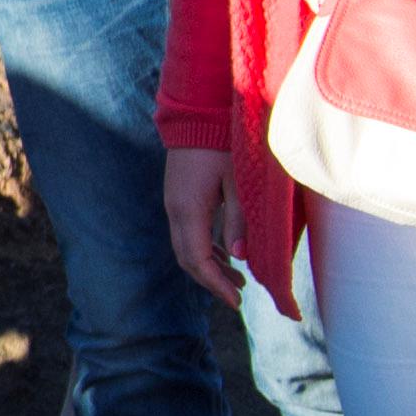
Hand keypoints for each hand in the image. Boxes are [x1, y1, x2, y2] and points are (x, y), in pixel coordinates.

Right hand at [164, 150, 241, 305]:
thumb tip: (240, 256)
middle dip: (212, 281)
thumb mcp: (239, 181)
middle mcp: (176, 210)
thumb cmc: (223, 143)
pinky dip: (205, 250)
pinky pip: (188, 233)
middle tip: (238, 297)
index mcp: (189, 210)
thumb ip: (239, 219)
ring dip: (209, 266)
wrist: (197, 113)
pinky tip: (225, 254)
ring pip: (186, 247)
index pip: (198, 260)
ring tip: (237, 280)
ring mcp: (174, 203)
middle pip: (188, 258)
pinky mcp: (179, 196)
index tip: (237, 302)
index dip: (216, 284)